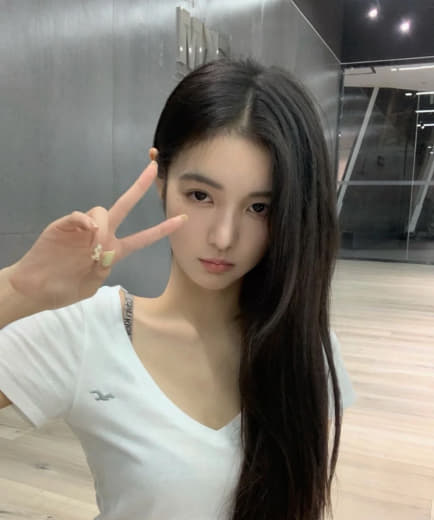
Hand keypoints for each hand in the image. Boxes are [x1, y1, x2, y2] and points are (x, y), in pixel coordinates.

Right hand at [8, 157, 186, 309]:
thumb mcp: (92, 286)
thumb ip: (103, 270)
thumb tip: (103, 249)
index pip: (142, 238)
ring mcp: (84, 229)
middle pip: (125, 207)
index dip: (162, 230)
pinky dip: (84, 220)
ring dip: (102, 225)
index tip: (182, 219)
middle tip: (153, 167)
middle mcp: (102, 236)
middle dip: (139, 187)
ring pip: (102, 211)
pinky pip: (79, 216)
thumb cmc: (64, 288)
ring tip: (92, 246)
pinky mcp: (65, 226)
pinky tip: (86, 231)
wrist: (35, 289)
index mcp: (113, 251)